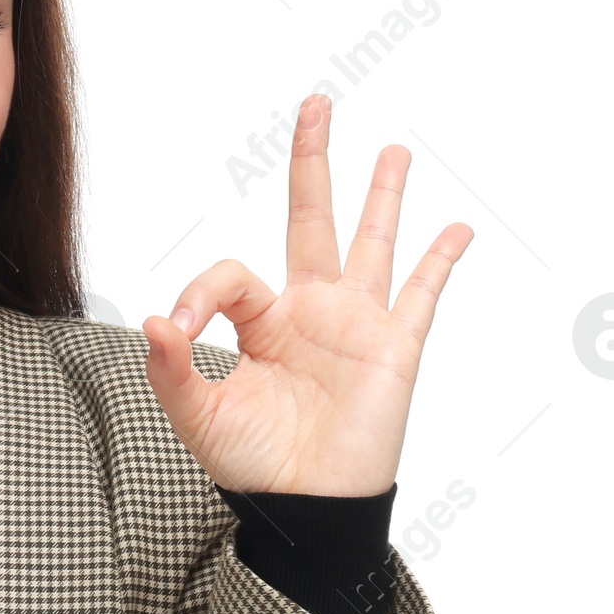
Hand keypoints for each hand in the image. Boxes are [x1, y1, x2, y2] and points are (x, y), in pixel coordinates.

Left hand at [140, 95, 473, 494]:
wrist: (303, 508)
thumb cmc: (251, 464)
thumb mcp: (198, 416)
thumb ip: (172, 369)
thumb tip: (157, 320)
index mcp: (259, 323)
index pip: (232, 274)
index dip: (203, 290)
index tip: (184, 325)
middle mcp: (309, 312)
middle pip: (311, 219)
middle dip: (312, 162)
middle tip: (316, 106)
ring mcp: (355, 325)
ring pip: (371, 243)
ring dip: (382, 196)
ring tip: (391, 150)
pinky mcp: (394, 348)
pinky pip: (422, 295)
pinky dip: (441, 261)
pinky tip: (456, 228)